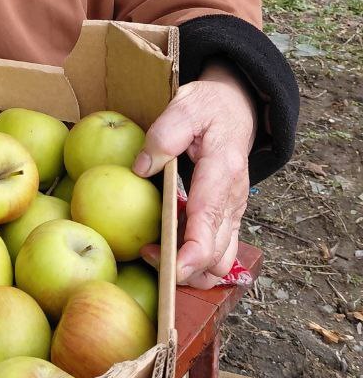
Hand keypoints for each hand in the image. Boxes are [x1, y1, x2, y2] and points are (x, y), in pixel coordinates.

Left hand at [133, 59, 256, 288]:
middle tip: (146, 254)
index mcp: (222, 171)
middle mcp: (233, 199)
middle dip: (185, 269)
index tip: (170, 268)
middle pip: (217, 255)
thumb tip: (141, 169)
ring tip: (156, 255)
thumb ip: (164, 135)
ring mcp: (233, 211)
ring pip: (221, 261)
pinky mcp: (228, 216)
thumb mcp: (185, 107)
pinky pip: (218, 251)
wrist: (236, 106)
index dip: (192, 253)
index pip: (210, 222)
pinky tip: (168, 249)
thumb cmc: (208, 106)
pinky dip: (196, 261)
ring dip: (193, 271)